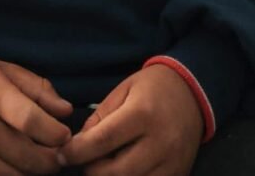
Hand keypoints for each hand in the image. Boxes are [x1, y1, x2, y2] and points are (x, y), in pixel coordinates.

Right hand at [0, 53, 72, 174]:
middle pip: (27, 158)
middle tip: (57, 157)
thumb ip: (38, 89)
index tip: (65, 136)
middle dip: (50, 162)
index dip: (56, 134)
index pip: (33, 122)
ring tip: (35, 160)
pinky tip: (8, 163)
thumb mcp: (4, 70)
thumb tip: (66, 112)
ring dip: (29, 172)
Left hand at [59, 66, 203, 175]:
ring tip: (104, 164)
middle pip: (115, 172)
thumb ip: (100, 118)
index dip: (77, 152)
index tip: (62, 155)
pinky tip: (124, 170)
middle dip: (91, 170)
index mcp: (141, 114)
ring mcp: (171, 162)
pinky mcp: (179, 174)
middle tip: (84, 161)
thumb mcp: (123, 90)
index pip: (102, 141)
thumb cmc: (152, 88)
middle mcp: (159, 141)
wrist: (192, 92)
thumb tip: (78, 145)